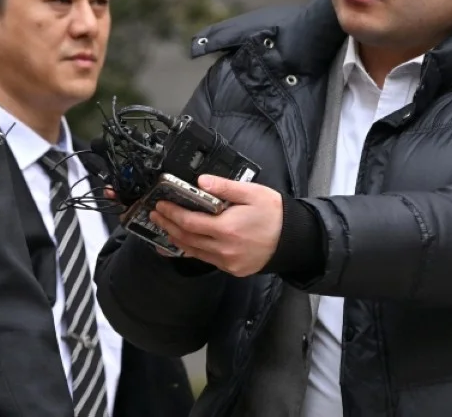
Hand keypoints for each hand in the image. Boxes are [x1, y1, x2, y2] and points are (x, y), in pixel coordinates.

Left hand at [150, 175, 282, 276]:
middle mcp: (225, 249)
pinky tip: (183, 243)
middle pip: (187, 238)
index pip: (190, 222)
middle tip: (156, 215)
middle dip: (168, 225)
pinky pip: (205, 260)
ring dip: (176, 238)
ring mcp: (228, 262)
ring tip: (164, 227)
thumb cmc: (275, 215)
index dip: (172, 214)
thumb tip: (201, 181)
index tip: (161, 205)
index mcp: (227, 228)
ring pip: (194, 252)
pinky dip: (191, 250)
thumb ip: (224, 187)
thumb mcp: (252, 193)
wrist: (295, 240)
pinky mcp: (232, 269)